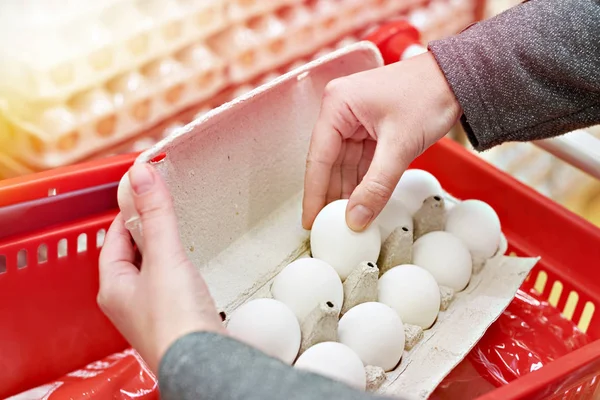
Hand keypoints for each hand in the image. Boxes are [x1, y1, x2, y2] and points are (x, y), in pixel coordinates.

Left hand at [98, 163, 224, 371]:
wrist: (204, 361)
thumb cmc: (176, 322)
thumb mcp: (164, 257)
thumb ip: (155, 215)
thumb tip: (140, 175)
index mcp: (114, 286)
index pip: (113, 239)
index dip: (126, 213)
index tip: (141, 194)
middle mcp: (128, 301)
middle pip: (130, 254)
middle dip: (145, 230)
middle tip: (161, 209)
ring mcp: (150, 312)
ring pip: (150, 270)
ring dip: (161, 250)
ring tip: (176, 233)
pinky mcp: (174, 318)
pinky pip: (168, 284)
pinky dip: (177, 268)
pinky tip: (190, 267)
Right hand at [302, 52, 461, 230]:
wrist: (459, 78)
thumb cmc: (430, 95)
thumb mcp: (400, 146)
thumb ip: (376, 186)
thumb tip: (355, 219)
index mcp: (337, 105)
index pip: (318, 157)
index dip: (314, 193)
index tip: (310, 221)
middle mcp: (340, 111)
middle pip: (328, 163)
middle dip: (330, 195)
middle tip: (327, 227)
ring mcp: (354, 120)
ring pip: (344, 165)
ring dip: (347, 191)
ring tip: (346, 220)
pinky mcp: (369, 128)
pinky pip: (360, 160)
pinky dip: (362, 181)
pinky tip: (361, 202)